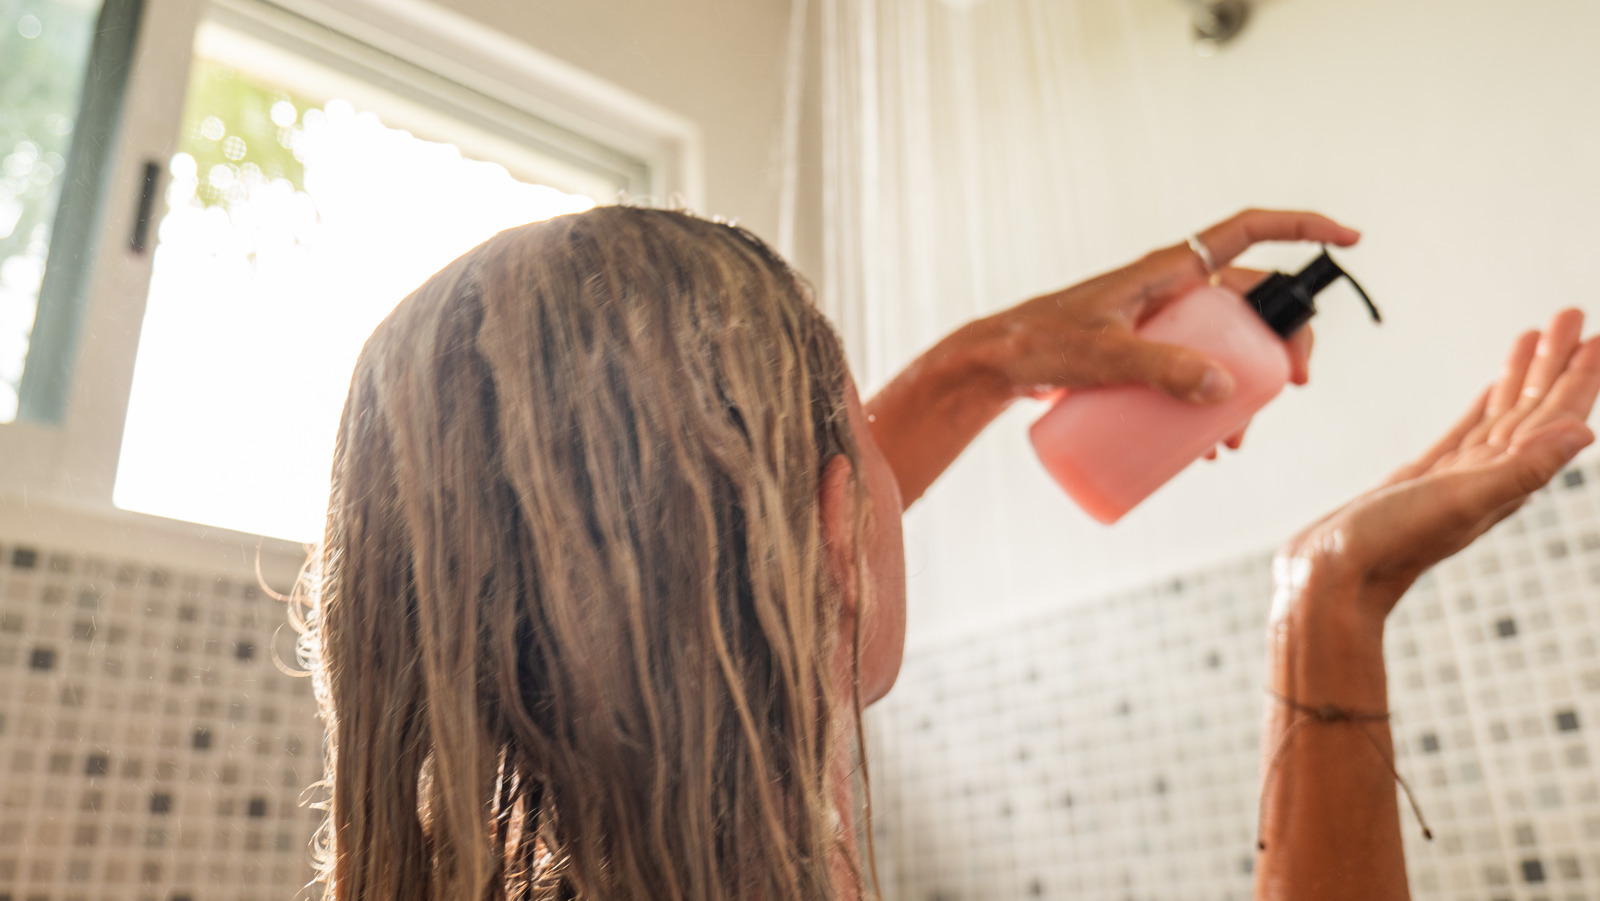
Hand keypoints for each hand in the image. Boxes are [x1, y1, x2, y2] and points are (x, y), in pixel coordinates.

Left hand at [963, 209, 1358, 415]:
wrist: (994, 367)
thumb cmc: (1040, 346)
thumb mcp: (1103, 356)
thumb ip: (1160, 369)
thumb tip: (1224, 391)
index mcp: (1168, 270)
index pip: (1247, 231)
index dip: (1302, 227)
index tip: (1350, 240)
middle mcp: (1171, 291)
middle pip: (1251, 303)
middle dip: (1283, 341)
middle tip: (1294, 386)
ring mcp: (1159, 325)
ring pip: (1225, 346)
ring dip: (1245, 388)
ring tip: (1238, 438)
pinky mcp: (1144, 356)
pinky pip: (1194, 373)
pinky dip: (1210, 404)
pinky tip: (1209, 444)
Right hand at [1281, 308, 1599, 626]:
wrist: (1329, 579)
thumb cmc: (1389, 547)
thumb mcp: (1460, 501)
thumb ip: (1523, 468)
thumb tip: (1584, 432)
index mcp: (1505, 480)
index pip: (1554, 418)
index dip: (1578, 377)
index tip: (1594, 336)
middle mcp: (1488, 477)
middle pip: (1532, 409)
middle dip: (1553, 363)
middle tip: (1569, 315)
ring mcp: (1455, 478)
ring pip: (1501, 417)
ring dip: (1520, 377)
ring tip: (1535, 336)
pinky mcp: (1421, 479)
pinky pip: (1466, 432)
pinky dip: (1484, 406)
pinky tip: (1491, 390)